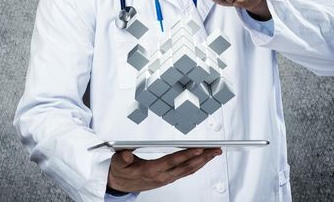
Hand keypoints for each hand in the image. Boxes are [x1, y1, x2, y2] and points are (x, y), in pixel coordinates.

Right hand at [107, 148, 221, 192]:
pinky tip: (202, 161)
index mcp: (151, 171)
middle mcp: (162, 176)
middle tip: (215, 150)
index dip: (186, 155)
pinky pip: (186, 173)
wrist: (120, 184)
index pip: (173, 161)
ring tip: (213, 153)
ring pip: (189, 170)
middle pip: (186, 167)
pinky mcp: (168, 178)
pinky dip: (196, 165)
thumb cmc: (122, 171)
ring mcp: (167, 178)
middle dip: (203, 158)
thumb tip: (127, 155)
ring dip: (203, 162)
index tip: (198, 149)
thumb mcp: (118, 163)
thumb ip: (122, 158)